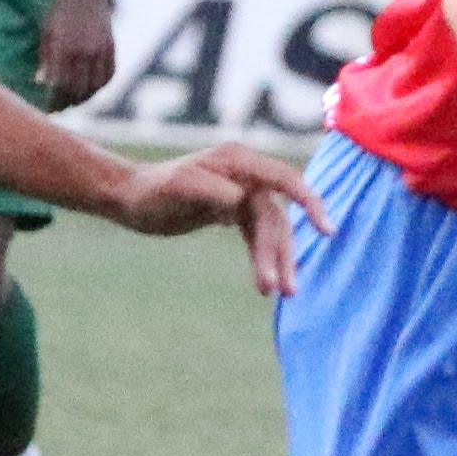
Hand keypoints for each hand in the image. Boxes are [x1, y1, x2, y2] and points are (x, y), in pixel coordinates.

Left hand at [36, 0, 118, 108]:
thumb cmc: (59, 8)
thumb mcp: (47, 31)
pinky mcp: (111, 47)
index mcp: (63, 48)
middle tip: (60, 109)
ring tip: (75, 102)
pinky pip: (109, 75)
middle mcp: (83, 52)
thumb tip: (41, 83)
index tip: (47, 108)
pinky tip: (92, 89)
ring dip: (85, 98)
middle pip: (77, 91)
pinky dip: (101, 86)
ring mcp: (100, 50)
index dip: (53, 101)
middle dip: (68, 103)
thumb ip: (45, 58)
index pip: (58, 86)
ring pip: (95, 87)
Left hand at [110, 141, 330, 296]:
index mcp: (239, 161)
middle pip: (278, 216)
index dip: (309, 202)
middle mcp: (246, 175)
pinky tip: (265, 284)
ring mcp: (242, 192)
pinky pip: (258, 236)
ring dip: (274, 261)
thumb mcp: (176, 188)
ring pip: (270, 230)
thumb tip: (239, 200)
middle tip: (287, 290)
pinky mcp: (234, 211)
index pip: (286, 180)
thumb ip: (207, 189)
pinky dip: (263, 257)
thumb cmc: (150, 191)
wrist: (129, 198)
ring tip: (275, 294)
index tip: (327, 230)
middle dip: (284, 253)